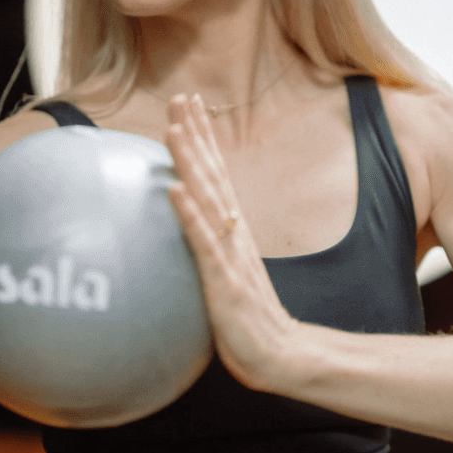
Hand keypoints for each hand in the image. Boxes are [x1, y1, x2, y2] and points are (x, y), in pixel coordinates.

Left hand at [165, 94, 298, 392]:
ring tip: (172, 128)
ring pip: (207, 198)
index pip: (217, 173)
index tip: (188, 104)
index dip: (202, 138)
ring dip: (190, 161)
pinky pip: (203, 242)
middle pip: (213, 173)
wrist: (280, 356)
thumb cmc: (246, 319)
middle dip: (195, 133)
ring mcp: (229, 253)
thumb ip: (208, 247)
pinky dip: (188, 214)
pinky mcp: (224, 279)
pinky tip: (174, 190)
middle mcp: (233, 232)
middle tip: (180, 96)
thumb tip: (186, 226)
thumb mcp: (225, 275)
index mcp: (233, 229)